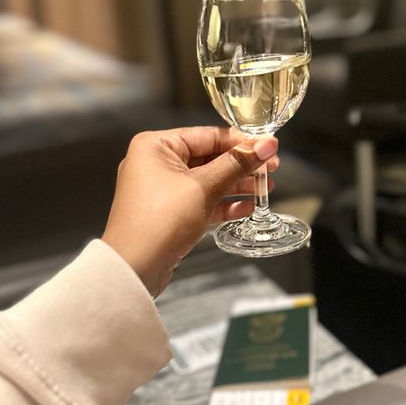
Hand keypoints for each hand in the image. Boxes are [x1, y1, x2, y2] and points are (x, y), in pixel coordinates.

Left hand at [102, 127, 278, 297]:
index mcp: (155, 146)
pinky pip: (201, 202)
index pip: (208, 135)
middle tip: (271, 168)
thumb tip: (266, 145)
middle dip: (241, 166)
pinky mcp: (169, 214)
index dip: (241, 142)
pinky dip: (223, 204)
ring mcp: (162, 190)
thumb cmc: (158, 221)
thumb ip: (237, 164)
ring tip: (264, 189)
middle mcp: (156, 163)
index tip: (268, 146)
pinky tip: (246, 208)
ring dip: (237, 185)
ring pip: (208, 181)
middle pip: (209, 158)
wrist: (134, 269)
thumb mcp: (203, 187)